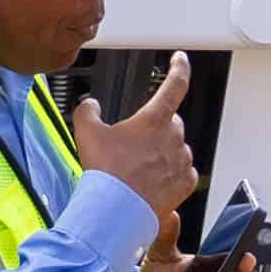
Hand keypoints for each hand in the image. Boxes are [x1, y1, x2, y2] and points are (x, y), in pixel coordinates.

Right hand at [71, 52, 196, 226]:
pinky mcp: (184, 185)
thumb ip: (88, 110)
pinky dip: (170, 174)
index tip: (180, 59)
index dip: (179, 68)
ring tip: (137, 168)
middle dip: (155, 127)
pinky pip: (183, 173)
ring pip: (176, 148)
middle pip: (170, 121)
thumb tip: (90, 105)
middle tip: (132, 144)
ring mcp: (181, 162)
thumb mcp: (86, 133)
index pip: (175, 84)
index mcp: (154, 119)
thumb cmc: (106, 174)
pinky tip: (152, 182)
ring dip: (161, 152)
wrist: (115, 212)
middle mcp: (173, 138)